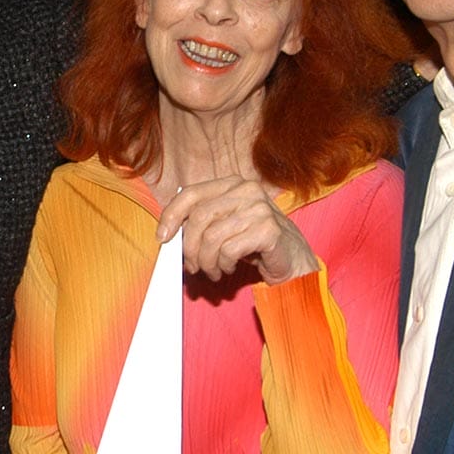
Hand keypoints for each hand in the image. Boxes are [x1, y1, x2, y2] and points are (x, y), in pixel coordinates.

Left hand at [156, 177, 318, 283]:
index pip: (191, 193)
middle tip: (193, 266)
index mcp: (232, 183)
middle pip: (199, 218)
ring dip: (207, 261)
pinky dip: (224, 265)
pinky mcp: (269, 230)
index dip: (171, 215)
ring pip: (212, 237)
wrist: (291, 258)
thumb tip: (167, 233)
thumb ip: (200, 223)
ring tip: (214, 270)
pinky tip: (230, 267)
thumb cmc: (252, 242)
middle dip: (190, 247)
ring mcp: (260, 208)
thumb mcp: (223, 226)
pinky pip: (229, 250)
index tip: (162, 237)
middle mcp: (247, 190)